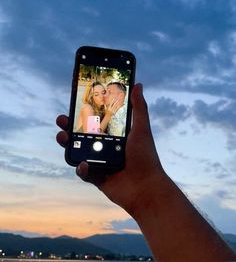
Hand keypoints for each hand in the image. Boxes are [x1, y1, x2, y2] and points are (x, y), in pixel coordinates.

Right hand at [56, 84, 164, 214]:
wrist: (146, 188)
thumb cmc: (145, 156)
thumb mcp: (141, 128)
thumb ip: (138, 107)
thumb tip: (138, 84)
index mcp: (114, 135)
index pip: (95, 122)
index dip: (83, 114)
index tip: (74, 105)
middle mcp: (106, 147)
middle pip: (82, 136)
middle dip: (69, 128)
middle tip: (62, 121)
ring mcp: (100, 162)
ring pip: (79, 152)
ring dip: (68, 145)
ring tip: (62, 138)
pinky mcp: (97, 177)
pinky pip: (84, 172)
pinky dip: (81, 168)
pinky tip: (84, 165)